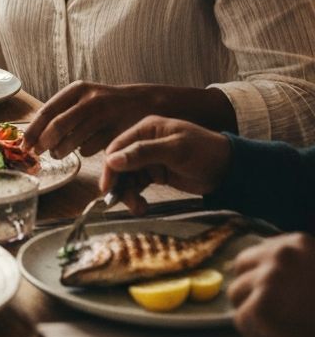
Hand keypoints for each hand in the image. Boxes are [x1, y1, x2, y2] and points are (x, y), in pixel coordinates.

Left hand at [23, 81, 168, 158]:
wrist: (144, 103)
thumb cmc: (105, 104)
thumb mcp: (84, 98)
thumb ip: (62, 111)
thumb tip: (34, 134)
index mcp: (77, 90)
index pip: (47, 111)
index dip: (33, 130)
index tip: (23, 145)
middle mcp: (90, 100)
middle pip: (57, 126)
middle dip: (43, 143)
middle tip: (38, 153)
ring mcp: (104, 116)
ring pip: (72, 141)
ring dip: (61, 151)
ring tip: (58, 153)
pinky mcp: (116, 132)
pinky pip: (89, 149)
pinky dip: (82, 152)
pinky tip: (86, 147)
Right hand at [99, 116, 231, 214]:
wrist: (229, 169)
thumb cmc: (204, 152)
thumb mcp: (174, 150)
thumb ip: (143, 153)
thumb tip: (111, 160)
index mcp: (146, 128)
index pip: (118, 147)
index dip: (110, 167)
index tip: (107, 187)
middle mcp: (144, 141)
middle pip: (120, 163)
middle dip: (120, 184)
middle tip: (125, 202)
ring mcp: (149, 158)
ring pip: (127, 177)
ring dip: (129, 193)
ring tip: (139, 208)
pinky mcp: (156, 173)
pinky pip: (138, 185)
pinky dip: (137, 196)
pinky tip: (143, 207)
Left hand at [229, 233, 314, 336]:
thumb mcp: (313, 276)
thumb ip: (293, 270)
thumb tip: (252, 272)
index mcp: (299, 243)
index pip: (260, 254)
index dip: (264, 278)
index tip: (280, 298)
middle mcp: (282, 254)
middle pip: (241, 268)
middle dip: (252, 290)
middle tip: (275, 316)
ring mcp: (270, 278)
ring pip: (237, 294)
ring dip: (252, 313)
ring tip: (281, 330)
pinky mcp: (263, 306)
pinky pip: (241, 320)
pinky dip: (256, 335)